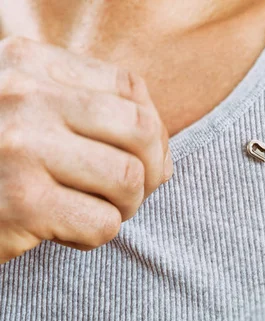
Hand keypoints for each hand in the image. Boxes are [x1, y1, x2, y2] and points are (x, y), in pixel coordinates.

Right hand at [0, 36, 171, 262]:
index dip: (152, 128)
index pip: (128, 86)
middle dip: (150, 170)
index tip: (143, 158)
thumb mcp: (29, 113)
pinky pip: (103, 223)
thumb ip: (89, 115)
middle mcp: (22, 95)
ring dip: (126, 206)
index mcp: (26, 61)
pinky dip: (95, 235)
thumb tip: (164, 161)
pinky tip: (65, 231)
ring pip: (128, 178)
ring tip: (98, 210)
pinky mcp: (21, 202)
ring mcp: (20, 146)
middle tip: (129, 192)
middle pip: (139, 129)